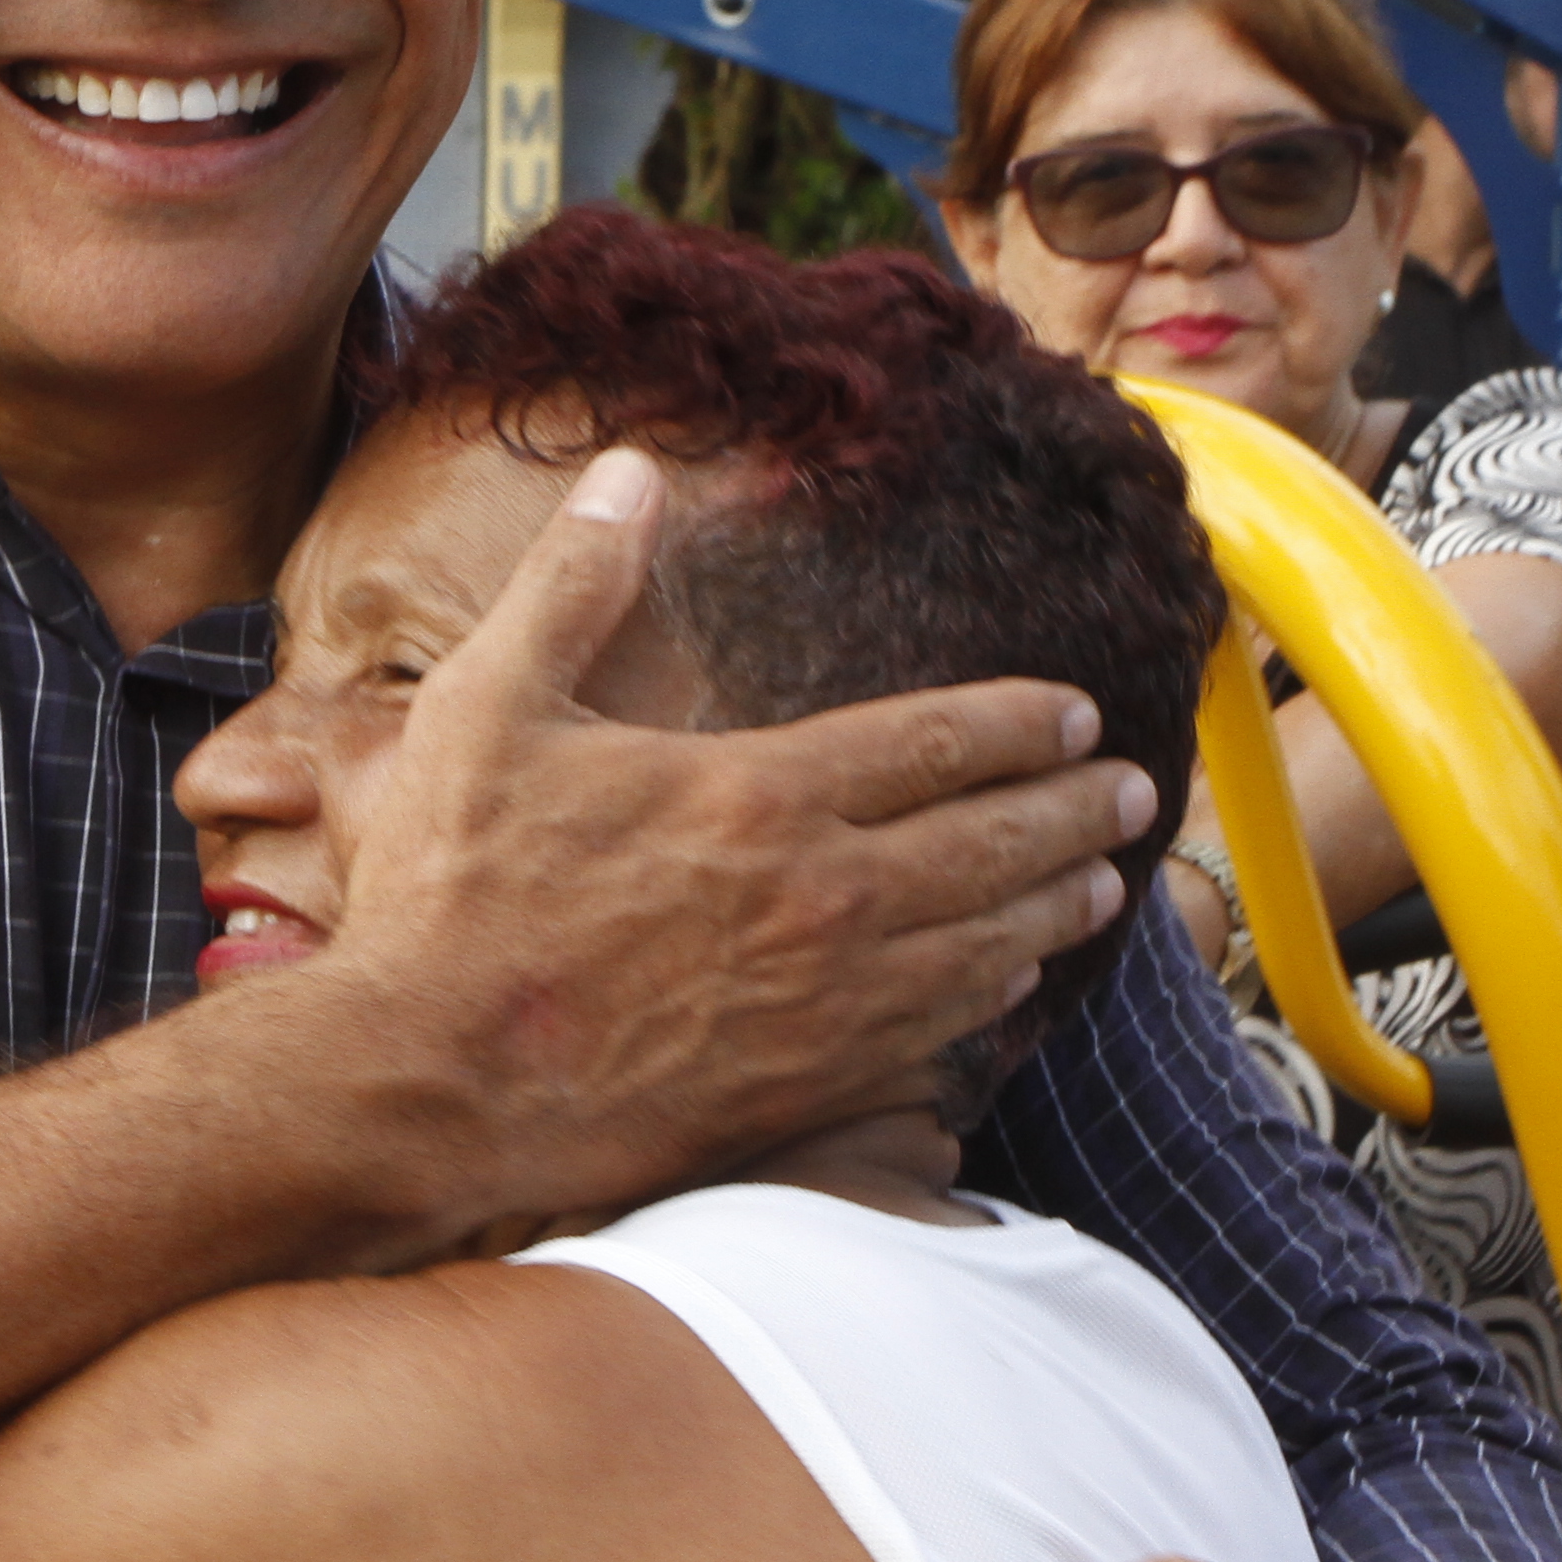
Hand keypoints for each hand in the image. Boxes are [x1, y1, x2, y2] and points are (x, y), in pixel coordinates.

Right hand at [325, 447, 1144, 1227]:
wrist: (430, 1083)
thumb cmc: (450, 898)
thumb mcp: (486, 710)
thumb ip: (571, 586)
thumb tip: (629, 473)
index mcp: (759, 793)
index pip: (936, 742)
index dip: (1021, 724)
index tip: (1076, 715)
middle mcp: (821, 898)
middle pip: (993, 843)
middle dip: (1074, 809)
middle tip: (1131, 791)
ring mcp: (825, 1003)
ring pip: (986, 944)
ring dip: (1055, 905)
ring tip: (1104, 883)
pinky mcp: (807, 1088)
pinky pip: (940, 1036)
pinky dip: (995, 1001)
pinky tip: (1012, 987)